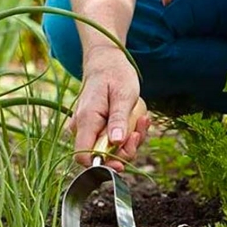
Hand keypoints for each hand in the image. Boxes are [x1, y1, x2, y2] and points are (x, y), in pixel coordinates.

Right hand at [68, 48, 151, 171]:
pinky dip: (129, 134)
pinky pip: (115, 140)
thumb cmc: (115, 75)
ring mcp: (89, 128)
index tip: (123, 163)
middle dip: (125, 150)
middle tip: (139, 133)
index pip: (84, 155)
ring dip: (131, 140)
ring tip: (142, 119)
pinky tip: (140, 120)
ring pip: (111, 149)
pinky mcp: (98, 128)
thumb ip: (119, 119)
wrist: (107, 62)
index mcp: (86, 120)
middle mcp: (83, 127)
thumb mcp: (123, 95)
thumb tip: (116, 142)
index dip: (103, 164)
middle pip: (101, 156)